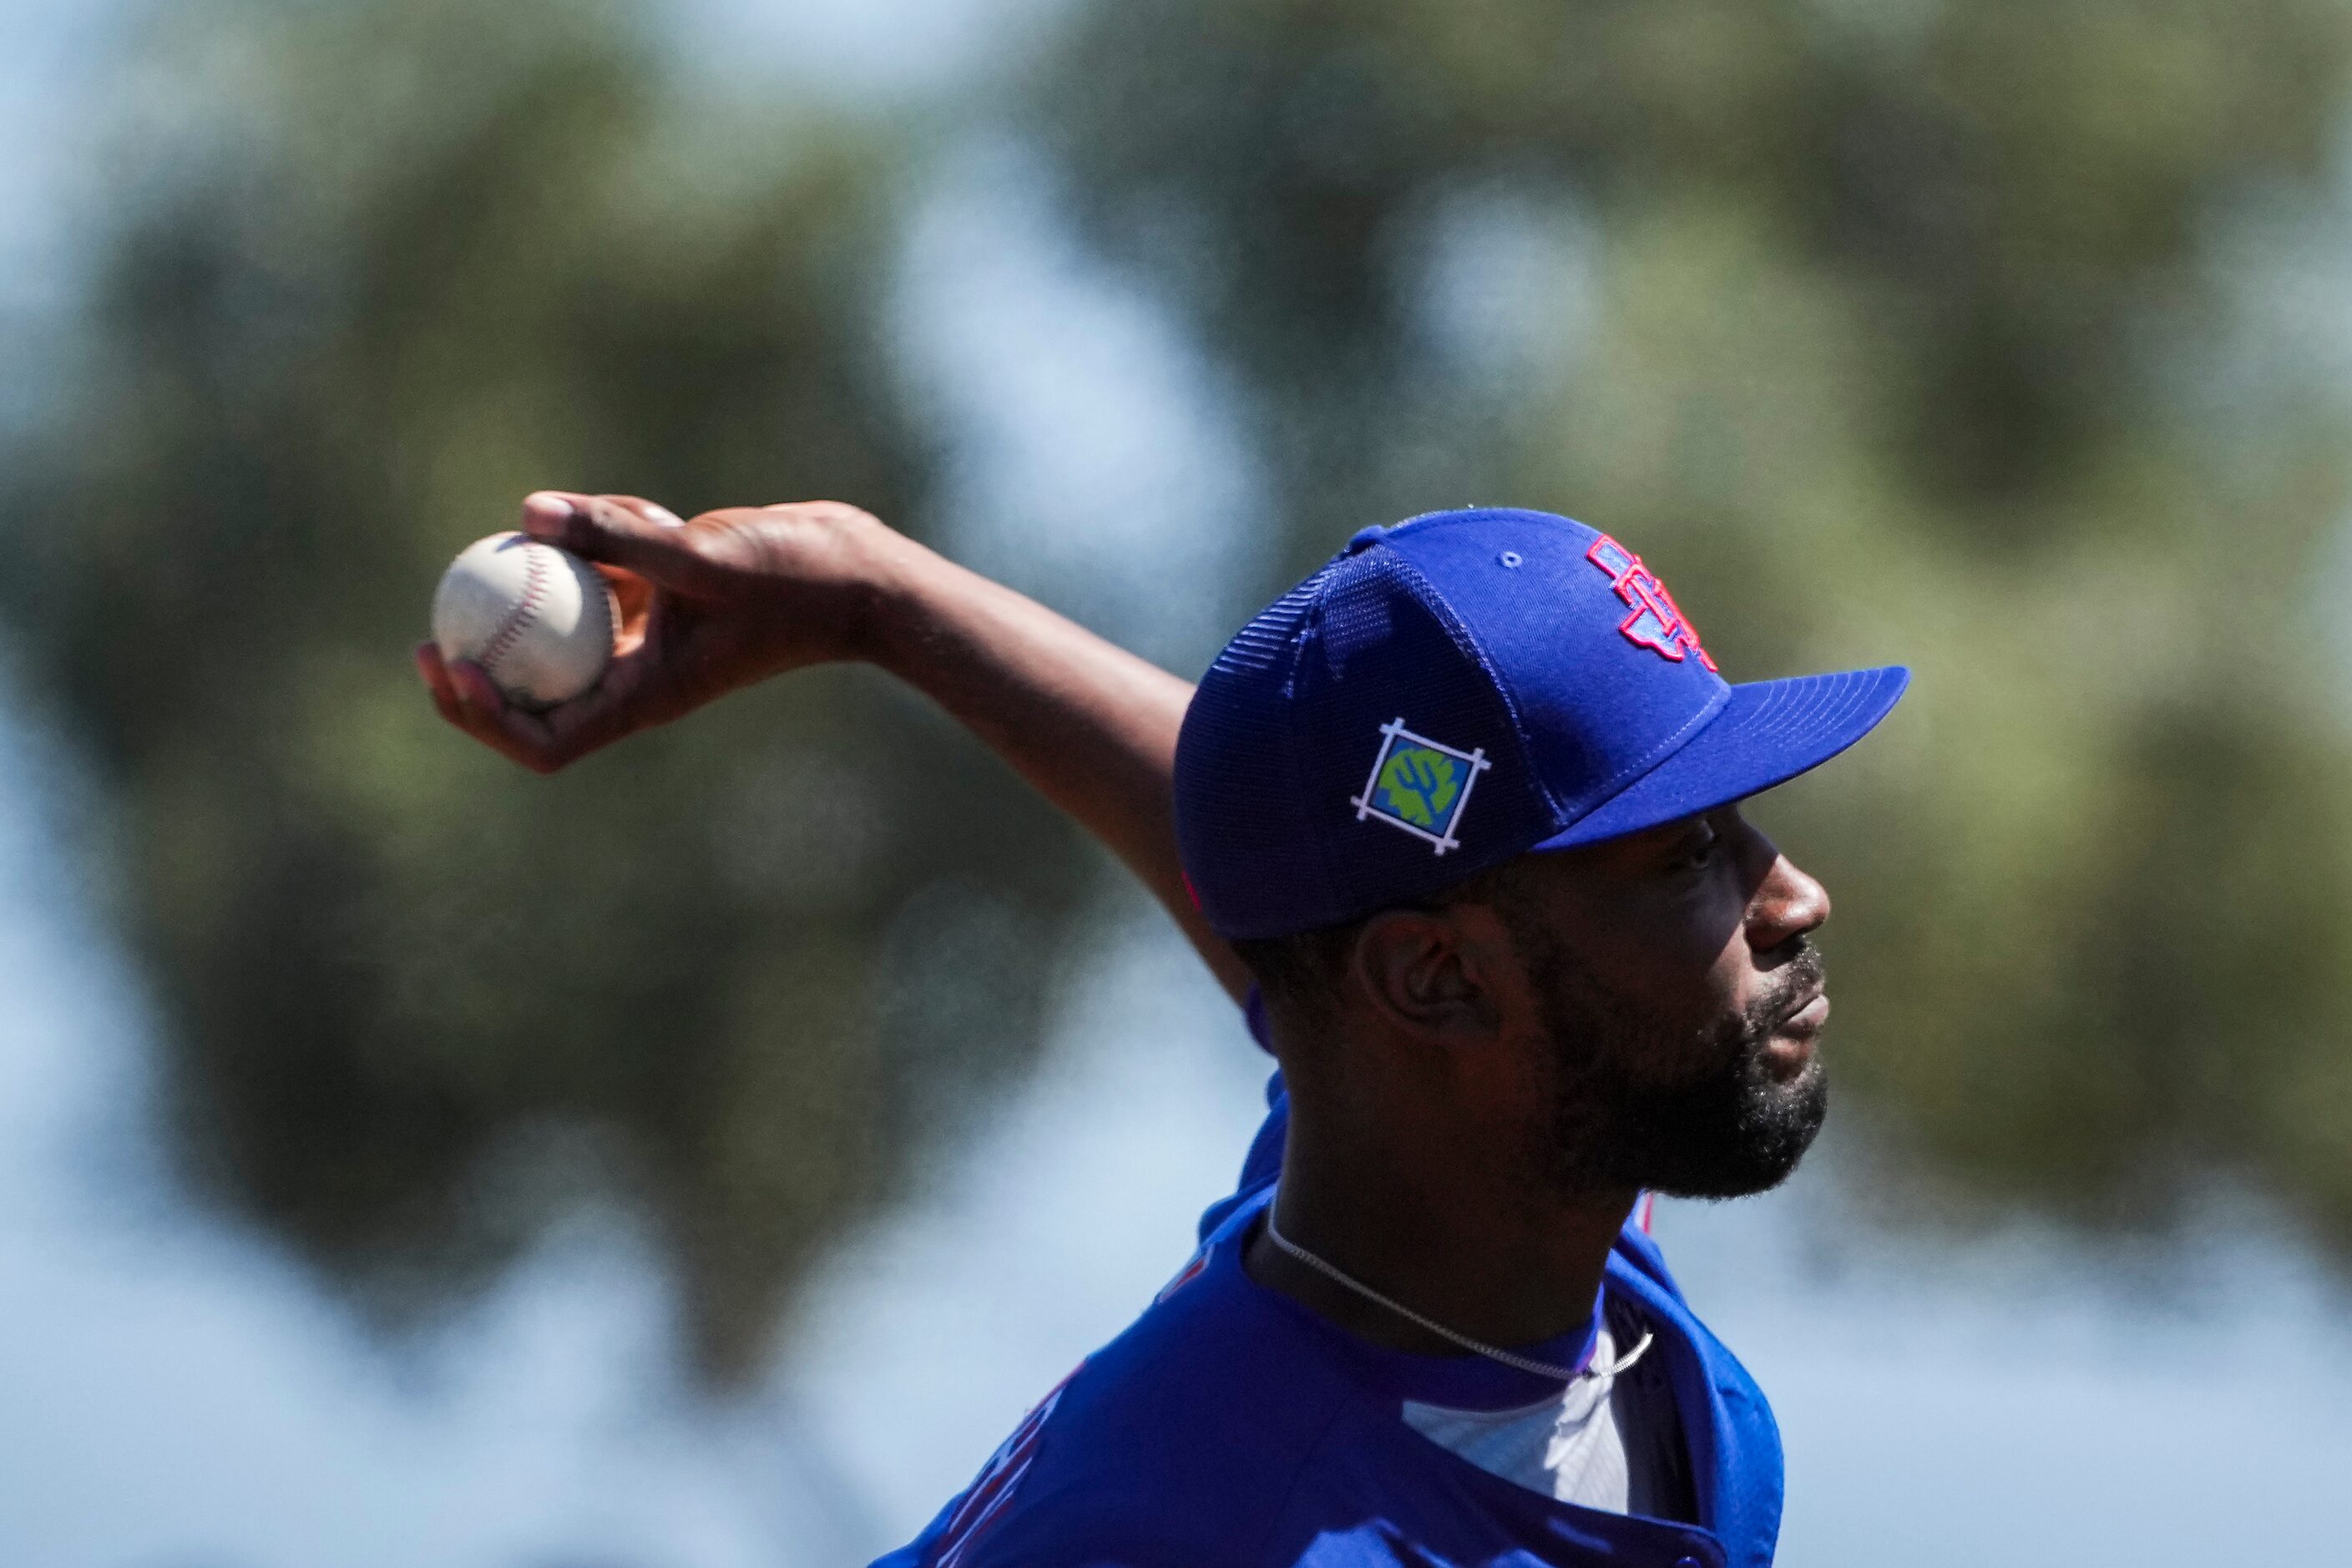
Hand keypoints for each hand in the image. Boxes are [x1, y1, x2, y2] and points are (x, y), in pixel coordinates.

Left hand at [416, 491, 907, 771]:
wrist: (860, 576)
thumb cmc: (796, 583)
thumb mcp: (705, 557)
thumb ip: (620, 533)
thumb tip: (528, 512)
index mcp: (645, 694)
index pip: (545, 740)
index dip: (484, 716)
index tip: (451, 665)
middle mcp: (639, 676)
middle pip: (536, 692)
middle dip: (483, 658)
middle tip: (438, 619)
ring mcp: (652, 638)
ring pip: (568, 619)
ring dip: (555, 572)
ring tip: (579, 520)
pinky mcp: (667, 597)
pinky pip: (608, 574)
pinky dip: (604, 538)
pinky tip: (640, 508)